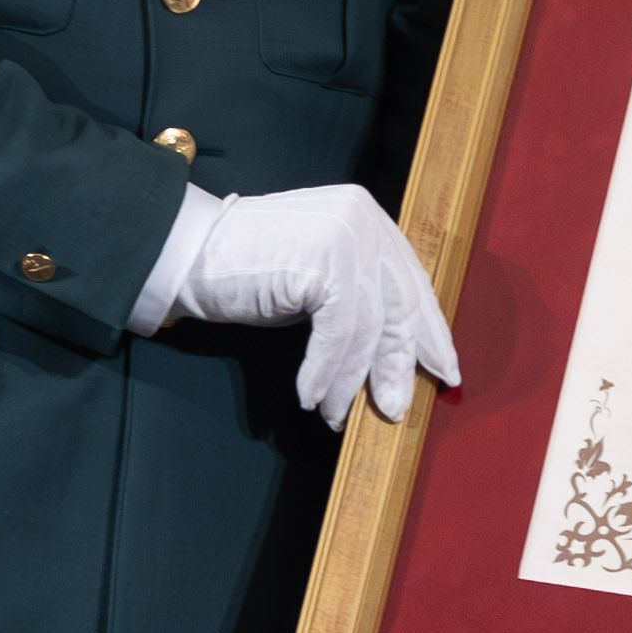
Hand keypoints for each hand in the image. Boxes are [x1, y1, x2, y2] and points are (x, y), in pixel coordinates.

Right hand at [167, 184, 460, 426]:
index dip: (428, 330)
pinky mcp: (323, 260)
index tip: (443, 369)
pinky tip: (310, 398)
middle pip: (398, 304)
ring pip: (368, 326)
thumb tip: (401, 354)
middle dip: (398, 363)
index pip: (410, 282)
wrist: (189, 252)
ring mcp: (345, 235)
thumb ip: (360, 299)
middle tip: (396, 408)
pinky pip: (338, 332)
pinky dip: (325, 371)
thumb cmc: (249, 271)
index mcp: (368, 218)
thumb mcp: (318, 282)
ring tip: (334, 414)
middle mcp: (364, 219)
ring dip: (351, 380)